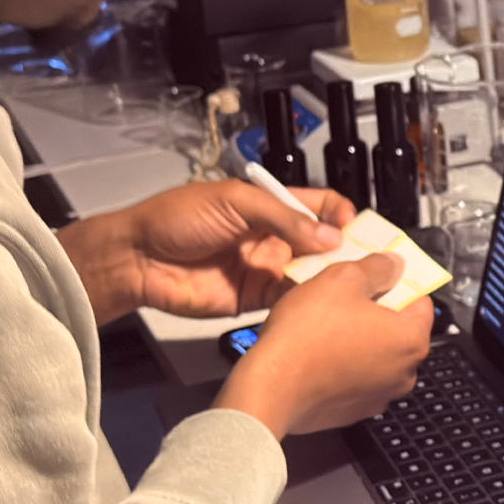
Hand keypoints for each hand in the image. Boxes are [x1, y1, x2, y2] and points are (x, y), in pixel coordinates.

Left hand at [58, 180, 355, 325]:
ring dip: (328, 277)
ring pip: (310, 273)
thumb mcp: (235, 202)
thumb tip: (330, 236)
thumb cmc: (178, 218)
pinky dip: (307, 301)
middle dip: (343, 249)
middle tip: (364, 260)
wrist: (138, 260)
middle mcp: (272, 237)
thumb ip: (284, 217)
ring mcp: (265, 269)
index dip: (339, 213)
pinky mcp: (255, 299)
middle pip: (320, 243)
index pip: (317, 206)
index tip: (353, 226)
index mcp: (269, 206)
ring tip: (351, 283)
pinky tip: (323, 301)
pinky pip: (289, 300)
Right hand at [215, 253, 433, 437]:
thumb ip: (376, 268)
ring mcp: (380, 396)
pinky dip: (345, 365)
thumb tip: (394, 264)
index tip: (375, 276)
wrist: (270, 388)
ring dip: (359, 339)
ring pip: (377, 355)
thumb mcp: (342, 279)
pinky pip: (357, 378)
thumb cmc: (307, 334)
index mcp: (411, 340)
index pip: (420, 301)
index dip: (397, 283)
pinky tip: (319, 352)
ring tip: (327, 324)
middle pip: (399, 330)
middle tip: (345, 297)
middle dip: (376, 311)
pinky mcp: (354, 411)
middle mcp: (404, 373)